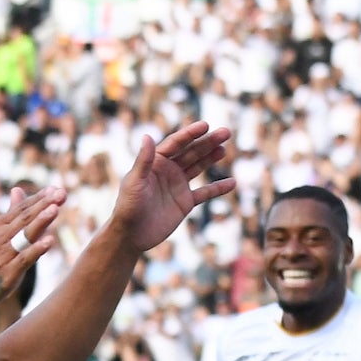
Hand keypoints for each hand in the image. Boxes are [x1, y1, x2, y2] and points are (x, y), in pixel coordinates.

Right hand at [0, 186, 67, 308]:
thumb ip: (12, 213)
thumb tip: (18, 189)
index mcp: (0, 226)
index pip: (22, 209)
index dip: (40, 199)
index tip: (57, 188)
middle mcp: (2, 237)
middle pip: (26, 218)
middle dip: (44, 205)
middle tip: (62, 193)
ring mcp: (5, 254)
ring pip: (25, 235)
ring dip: (40, 222)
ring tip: (55, 209)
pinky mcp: (8, 272)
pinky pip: (24, 259)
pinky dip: (36, 249)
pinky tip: (50, 241)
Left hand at [110, 122, 237, 254]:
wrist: (132, 235)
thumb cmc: (128, 207)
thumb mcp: (135, 182)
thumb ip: (143, 160)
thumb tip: (147, 136)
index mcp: (156, 162)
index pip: (176, 143)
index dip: (191, 134)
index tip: (205, 125)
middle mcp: (168, 170)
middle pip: (192, 152)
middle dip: (208, 142)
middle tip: (226, 132)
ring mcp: (178, 186)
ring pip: (199, 168)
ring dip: (212, 158)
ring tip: (224, 149)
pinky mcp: (185, 203)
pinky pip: (205, 193)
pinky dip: (218, 188)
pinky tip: (232, 183)